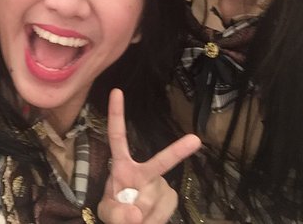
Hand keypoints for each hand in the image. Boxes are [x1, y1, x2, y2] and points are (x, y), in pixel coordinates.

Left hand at [98, 89, 200, 222]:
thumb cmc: (118, 212)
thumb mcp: (107, 213)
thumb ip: (115, 214)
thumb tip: (135, 214)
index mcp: (123, 166)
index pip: (118, 137)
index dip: (116, 115)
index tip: (116, 91)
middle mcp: (144, 170)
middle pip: (161, 162)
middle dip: (178, 151)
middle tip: (195, 140)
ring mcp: (160, 183)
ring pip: (155, 198)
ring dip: (145, 213)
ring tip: (137, 219)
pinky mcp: (171, 197)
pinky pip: (164, 209)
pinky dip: (154, 219)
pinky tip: (149, 219)